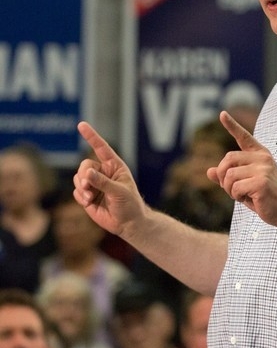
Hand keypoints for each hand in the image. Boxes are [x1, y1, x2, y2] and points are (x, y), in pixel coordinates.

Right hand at [74, 122, 144, 236]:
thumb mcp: (119, 192)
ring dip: (82, 188)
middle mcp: (103, 172)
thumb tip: (87, 173)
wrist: (128, 223)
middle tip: (88, 187)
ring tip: (91, 197)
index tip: (81, 125)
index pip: (101, 148)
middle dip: (84, 176)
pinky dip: (80, 196)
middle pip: (84, 165)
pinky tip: (89, 203)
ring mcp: (94, 184)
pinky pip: (76, 191)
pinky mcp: (87, 195)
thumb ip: (103, 182)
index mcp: (115, 166)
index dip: (92, 136)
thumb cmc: (130, 205)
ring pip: (78, 178)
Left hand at [209, 111, 276, 225]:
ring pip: (229, 175)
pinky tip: (250, 199)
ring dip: (230, 190)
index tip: (222, 114)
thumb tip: (208, 171)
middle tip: (231, 189)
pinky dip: (237, 196)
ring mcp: (263, 169)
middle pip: (227, 159)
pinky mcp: (261, 181)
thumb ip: (228, 177)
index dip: (232, 125)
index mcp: (260, 155)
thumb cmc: (266, 198)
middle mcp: (262, 158)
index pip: (244, 137)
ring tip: (243, 195)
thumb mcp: (245, 185)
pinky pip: (235, 187)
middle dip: (222, 176)